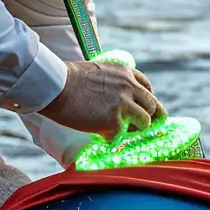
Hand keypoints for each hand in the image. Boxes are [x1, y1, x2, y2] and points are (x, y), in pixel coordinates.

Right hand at [39, 57, 164, 137]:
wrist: (56, 86)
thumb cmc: (66, 80)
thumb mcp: (96, 71)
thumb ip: (109, 83)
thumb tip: (106, 97)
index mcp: (125, 73)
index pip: (147, 87)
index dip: (144, 100)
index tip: (138, 109)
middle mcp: (130, 87)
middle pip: (153, 105)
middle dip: (147, 117)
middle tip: (135, 127)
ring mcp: (125, 105)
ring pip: (146, 122)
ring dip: (134, 129)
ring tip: (117, 131)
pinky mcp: (115, 122)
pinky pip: (123, 135)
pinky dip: (113, 137)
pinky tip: (101, 134)